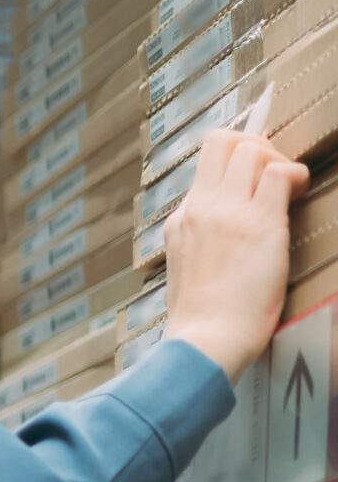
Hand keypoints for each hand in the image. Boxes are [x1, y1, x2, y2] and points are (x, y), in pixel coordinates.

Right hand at [164, 128, 309, 380]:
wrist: (205, 339)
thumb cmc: (202, 319)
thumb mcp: (186, 273)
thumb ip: (199, 244)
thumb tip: (219, 238)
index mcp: (181, 221)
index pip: (205, 167)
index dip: (234, 161)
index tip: (253, 178)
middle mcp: (199, 208)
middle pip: (221, 141)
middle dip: (254, 145)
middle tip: (272, 172)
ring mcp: (227, 212)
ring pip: (251, 149)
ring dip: (276, 159)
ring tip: (289, 187)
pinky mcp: (258, 223)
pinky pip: (280, 173)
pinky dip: (296, 175)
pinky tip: (301, 191)